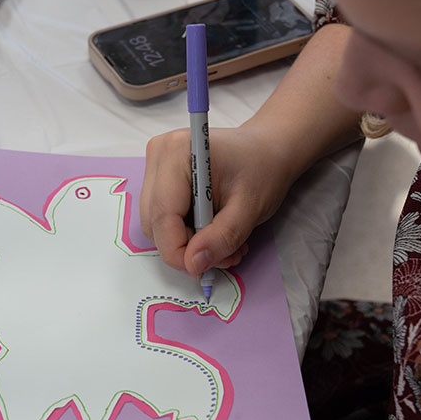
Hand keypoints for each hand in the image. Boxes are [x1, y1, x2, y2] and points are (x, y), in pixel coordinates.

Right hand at [140, 124, 295, 277]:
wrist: (265, 151)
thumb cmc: (261, 170)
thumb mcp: (250, 208)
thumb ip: (222, 237)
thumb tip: (193, 263)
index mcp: (177, 153)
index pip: (162, 215)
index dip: (178, 251)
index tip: (202, 269)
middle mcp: (159, 155)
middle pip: (155, 222)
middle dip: (186, 248)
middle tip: (224, 255)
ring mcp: (155, 165)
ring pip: (155, 224)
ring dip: (187, 243)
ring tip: (224, 243)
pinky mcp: (158, 177)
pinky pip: (160, 218)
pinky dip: (184, 233)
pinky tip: (211, 229)